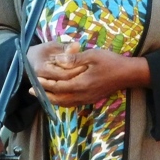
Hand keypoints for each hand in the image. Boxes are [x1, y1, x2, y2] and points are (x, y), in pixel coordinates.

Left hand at [28, 36, 149, 106]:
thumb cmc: (111, 62)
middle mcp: (83, 95)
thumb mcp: (92, 55)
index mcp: (81, 84)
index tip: (34, 80)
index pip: (58, 86)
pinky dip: (62, 102)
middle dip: (44, 94)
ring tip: (41, 95)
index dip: (45, 84)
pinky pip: (72, 103)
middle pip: (59, 99)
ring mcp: (87, 98)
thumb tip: (58, 59)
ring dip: (52, 100)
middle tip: (31, 91)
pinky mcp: (91, 99)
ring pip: (65, 103)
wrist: (128, 74)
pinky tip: (58, 97)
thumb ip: (74, 58)